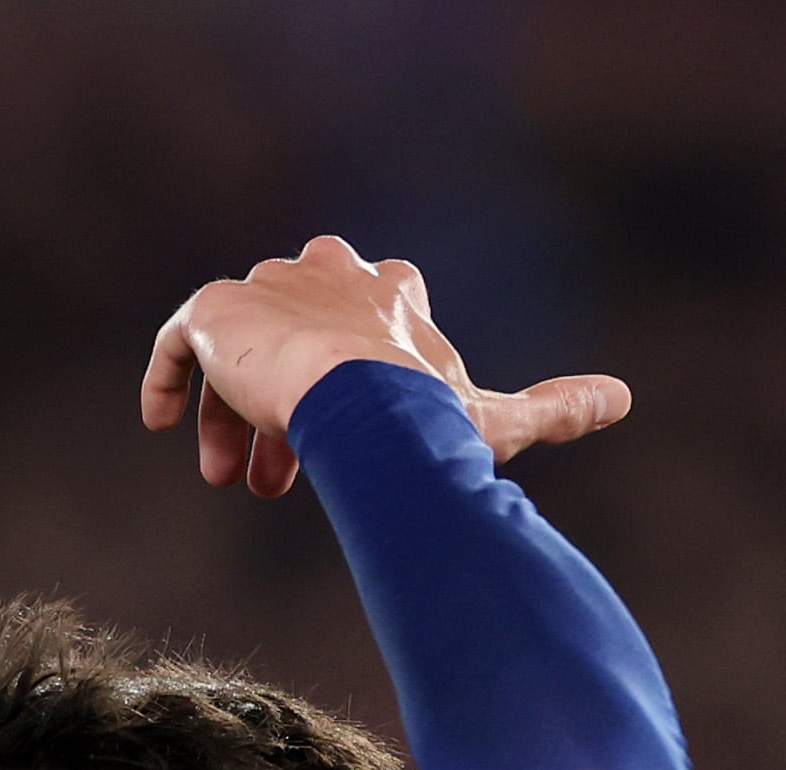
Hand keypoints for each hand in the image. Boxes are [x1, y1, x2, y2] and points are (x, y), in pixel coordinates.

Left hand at [141, 234, 631, 499]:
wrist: (360, 404)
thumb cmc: (429, 418)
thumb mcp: (493, 417)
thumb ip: (554, 406)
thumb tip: (624, 398)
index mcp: (390, 291)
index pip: (365, 314)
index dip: (352, 379)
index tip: (335, 440)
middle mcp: (327, 271)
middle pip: (296, 332)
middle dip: (289, 406)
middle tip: (276, 482)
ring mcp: (268, 286)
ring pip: (240, 346)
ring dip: (235, 415)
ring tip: (236, 477)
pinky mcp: (214, 309)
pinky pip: (176, 336)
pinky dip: (164, 379)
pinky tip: (161, 424)